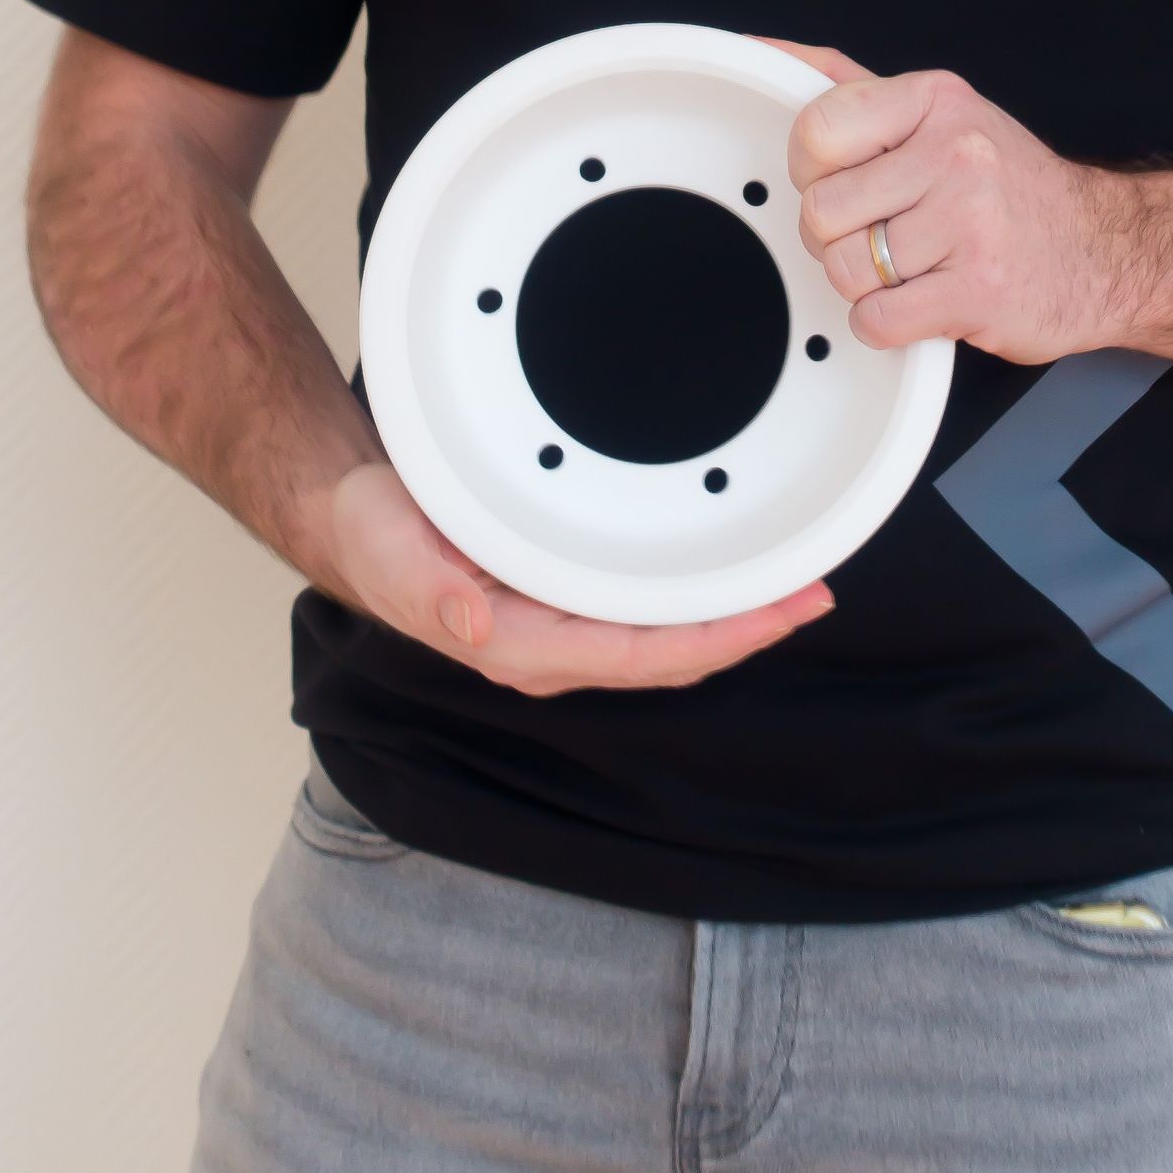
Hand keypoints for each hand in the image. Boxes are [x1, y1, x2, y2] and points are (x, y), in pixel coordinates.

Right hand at [314, 461, 834, 691]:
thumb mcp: (390, 552)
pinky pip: (644, 606)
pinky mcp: (564, 596)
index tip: (776, 617)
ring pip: (665, 633)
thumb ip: (429, 593)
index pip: (638, 657)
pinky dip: (696, 592)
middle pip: (670, 654)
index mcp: (520, 646)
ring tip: (796, 581)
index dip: (713, 642)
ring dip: (731, 613)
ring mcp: (561, 625)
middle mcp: (551, 646)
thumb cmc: (373, 533)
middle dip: (746, 630)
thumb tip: (478, 632)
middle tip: (816, 592)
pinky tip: (732, 571)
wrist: (356, 516)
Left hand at [752, 36, 1131, 364]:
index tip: (845, 179)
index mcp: (936, 101)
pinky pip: (876, 320)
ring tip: (913, 266)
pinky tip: (924, 300)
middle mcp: (956, 154)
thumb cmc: (1009, 186)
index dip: (813, 170)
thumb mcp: (939, 113)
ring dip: (866, 283)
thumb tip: (766, 53)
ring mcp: (969, 224)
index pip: (815, 130)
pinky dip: (887, 324)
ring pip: (844, 270)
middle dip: (840, 236)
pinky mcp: (977, 292)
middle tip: (886, 233)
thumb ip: (848, 84)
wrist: (1105, 251)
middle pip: (821, 211)